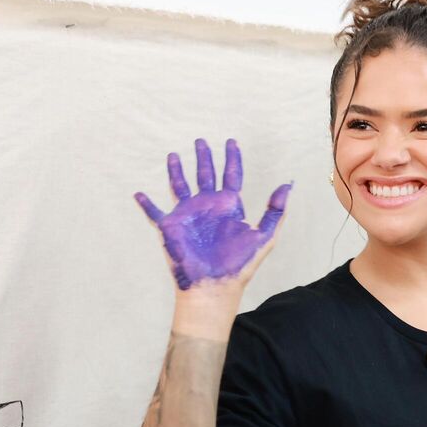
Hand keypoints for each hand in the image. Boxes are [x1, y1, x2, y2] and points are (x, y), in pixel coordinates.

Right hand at [134, 138, 291, 290]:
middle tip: (201, 141)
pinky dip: (146, 203)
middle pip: (206, 175)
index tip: (232, 142)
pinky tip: (138, 193)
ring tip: (174, 155)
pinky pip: (154, 211)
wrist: (214, 285)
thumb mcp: (264, 236)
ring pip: (180, 186)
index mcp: (229, 206)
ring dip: (176, 171)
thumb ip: (276, 211)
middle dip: (204, 157)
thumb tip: (288, 185)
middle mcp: (208, 207)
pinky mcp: (170, 226)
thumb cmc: (239, 265)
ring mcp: (188, 215)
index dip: (232, 158)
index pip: (232, 175)